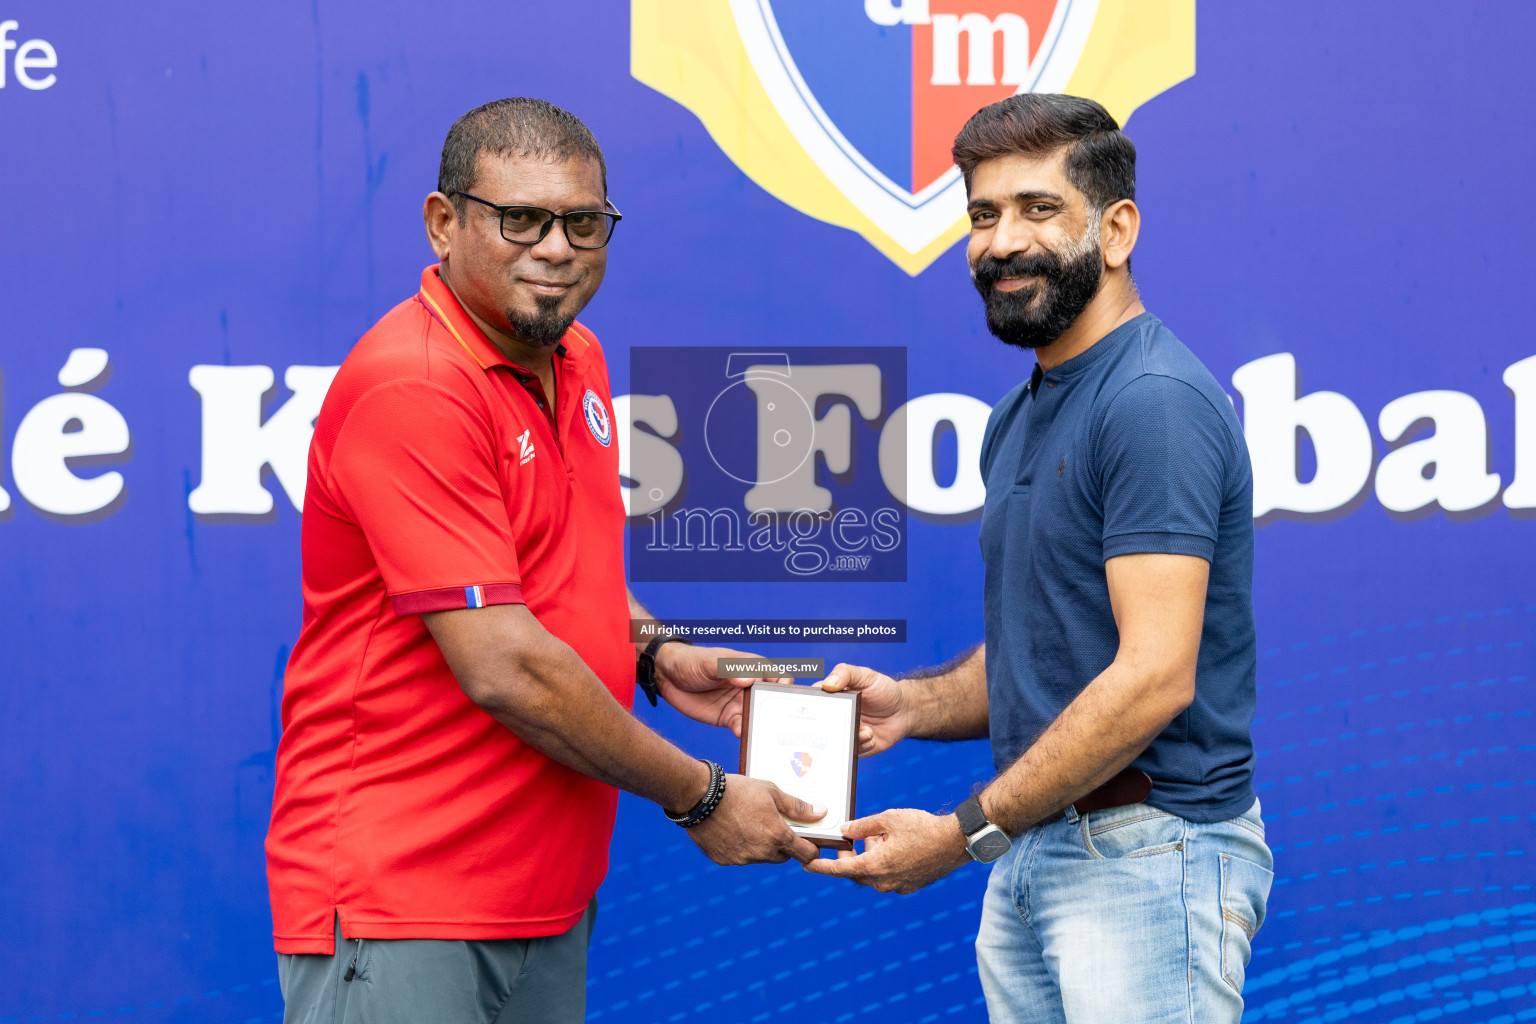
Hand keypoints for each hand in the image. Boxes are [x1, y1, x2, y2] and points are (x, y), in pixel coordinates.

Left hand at [654, 644, 786, 735]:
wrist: (666, 676)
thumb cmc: (691, 660)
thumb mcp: (709, 662)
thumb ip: (729, 670)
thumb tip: (750, 680)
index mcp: (752, 668)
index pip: (779, 677)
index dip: (787, 688)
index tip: (784, 699)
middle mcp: (751, 686)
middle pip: (773, 701)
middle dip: (779, 712)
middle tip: (780, 724)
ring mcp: (740, 703)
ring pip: (759, 717)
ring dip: (763, 726)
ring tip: (763, 734)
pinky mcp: (728, 717)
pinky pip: (742, 728)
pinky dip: (744, 733)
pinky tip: (741, 735)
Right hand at [687, 775, 823, 864]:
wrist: (699, 797)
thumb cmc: (738, 790)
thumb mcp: (771, 792)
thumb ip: (797, 807)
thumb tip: (821, 812)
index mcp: (777, 836)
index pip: (806, 854)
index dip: (811, 849)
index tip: (808, 842)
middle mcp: (761, 853)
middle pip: (782, 857)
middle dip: (783, 845)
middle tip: (774, 825)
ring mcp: (742, 859)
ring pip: (761, 858)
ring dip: (761, 847)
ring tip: (750, 823)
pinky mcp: (724, 860)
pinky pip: (740, 858)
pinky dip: (741, 848)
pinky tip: (732, 829)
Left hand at [802, 808, 969, 893]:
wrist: (955, 842)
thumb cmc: (922, 827)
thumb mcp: (888, 819)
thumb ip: (862, 827)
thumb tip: (844, 831)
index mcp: (875, 866)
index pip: (839, 870)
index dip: (820, 867)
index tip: (805, 865)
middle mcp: (883, 881)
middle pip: (855, 872)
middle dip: (850, 857)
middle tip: (849, 841)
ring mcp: (897, 886)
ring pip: (872, 875)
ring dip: (868, 859)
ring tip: (877, 838)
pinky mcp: (909, 886)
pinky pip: (887, 877)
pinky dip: (882, 864)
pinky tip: (891, 847)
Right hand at [817, 664, 909, 755]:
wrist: (905, 711)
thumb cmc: (884, 690)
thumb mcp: (866, 676)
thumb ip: (846, 674)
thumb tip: (828, 684)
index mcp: (831, 698)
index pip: (810, 702)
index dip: (804, 705)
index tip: (811, 708)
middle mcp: (833, 717)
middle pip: (817, 726)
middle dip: (825, 728)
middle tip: (838, 725)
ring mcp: (844, 733)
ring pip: (835, 741)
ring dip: (850, 736)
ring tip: (866, 729)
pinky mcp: (855, 747)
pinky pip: (851, 751)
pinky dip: (862, 744)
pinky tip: (872, 734)